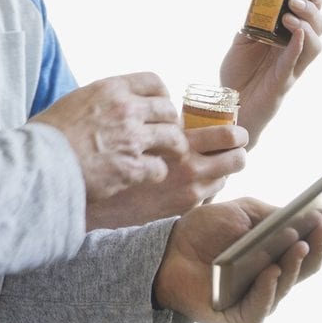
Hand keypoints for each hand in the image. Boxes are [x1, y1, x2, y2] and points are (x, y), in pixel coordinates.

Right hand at [29, 73, 185, 201]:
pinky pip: (159, 168)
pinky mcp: (131, 167)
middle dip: (171, 123)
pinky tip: (146, 175)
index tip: (159, 108)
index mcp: (110, 89)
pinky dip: (156, 172)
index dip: (162, 96)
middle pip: (169, 110)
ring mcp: (131, 139)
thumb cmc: (47, 135)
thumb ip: (99, 101)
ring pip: (174, 139)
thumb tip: (109, 106)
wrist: (37, 162)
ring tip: (167, 156)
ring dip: (172, 149)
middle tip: (167, 135)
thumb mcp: (74, 101)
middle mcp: (125, 110)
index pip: (154, 81)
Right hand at [85, 125, 247, 229]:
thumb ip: (158, 118)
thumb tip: (176, 114)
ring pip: (224, 176)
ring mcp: (188, 190)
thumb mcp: (134, 124)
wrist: (84, 188)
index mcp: (179, 140)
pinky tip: (191, 181)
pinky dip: (205, 186)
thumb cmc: (106, 148)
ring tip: (207, 162)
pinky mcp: (181, 208)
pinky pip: (208, 194)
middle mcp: (189, 166)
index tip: (230, 126)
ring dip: (220, 168)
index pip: (226, 133)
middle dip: (237, 148)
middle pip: (237, 155)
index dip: (232, 128)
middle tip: (234, 143)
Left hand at [152, 198, 321, 322]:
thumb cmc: (206, 231)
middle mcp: (275, 278)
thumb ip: (272, 214)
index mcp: (279, 253)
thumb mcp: (242, 212)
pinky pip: (259, 310)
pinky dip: (266, 291)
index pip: (312, 249)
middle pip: (306, 268)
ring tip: (299, 244)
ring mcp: (259, 298)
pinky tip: (271, 272)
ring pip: (286, 286)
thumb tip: (306, 215)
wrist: (168, 250)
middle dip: (319, 247)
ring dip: (295, 265)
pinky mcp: (240, 317)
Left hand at [219, 0, 321, 148]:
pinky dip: (297, 47)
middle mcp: (294, 52)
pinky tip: (295, 33)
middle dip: (313, 10)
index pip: (309, 17)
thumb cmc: (238, 74)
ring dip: (306, 27)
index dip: (314, 1)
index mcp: (287, 39)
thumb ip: (251, 21)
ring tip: (290, 15)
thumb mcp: (243, 41)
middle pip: (318, 28)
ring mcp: (291, 67)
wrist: (229, 104)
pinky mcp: (283, 82)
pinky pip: (294, 63)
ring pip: (314, 46)